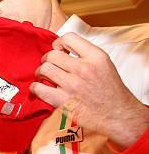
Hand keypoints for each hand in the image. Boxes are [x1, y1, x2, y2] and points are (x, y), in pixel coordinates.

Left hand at [31, 32, 148, 148]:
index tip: (58, 50)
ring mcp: (72, 85)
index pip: (68, 38)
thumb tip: (64, 51)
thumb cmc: (111, 92)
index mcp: (95, 57)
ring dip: (40, 73)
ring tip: (44, 77)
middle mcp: (83, 69)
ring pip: (44, 69)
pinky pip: (39, 88)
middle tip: (49, 66)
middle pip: (52, 55)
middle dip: (47, 60)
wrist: (117, 115)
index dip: (58, 43)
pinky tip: (39, 88)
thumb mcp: (104, 65)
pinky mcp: (62, 101)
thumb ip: (86, 55)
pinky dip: (35, 88)